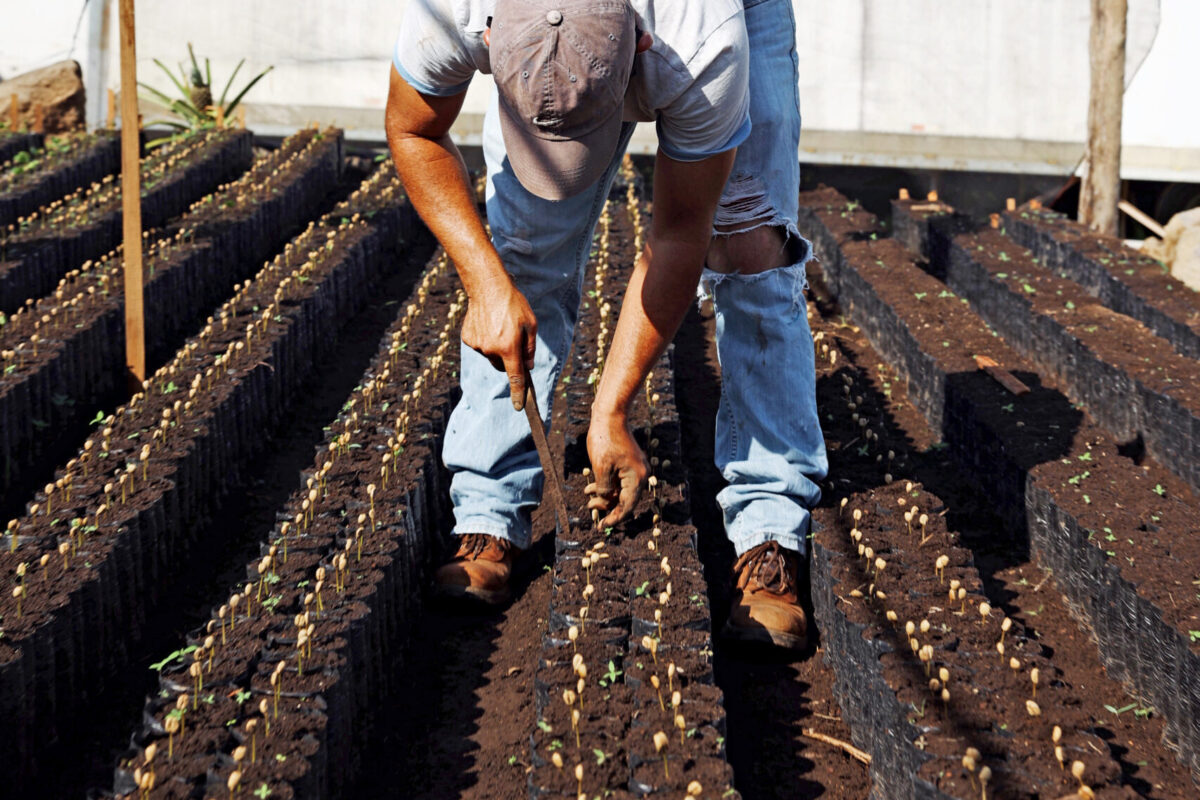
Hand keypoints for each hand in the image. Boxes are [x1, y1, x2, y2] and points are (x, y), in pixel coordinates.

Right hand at [460, 277, 537, 409]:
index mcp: (509, 348)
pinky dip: (485, 339)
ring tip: (498, 325)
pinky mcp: (468, 338)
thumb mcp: (531, 325)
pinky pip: (480, 346)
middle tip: (512, 339)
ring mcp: (478, 345)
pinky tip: (487, 323)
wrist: (487, 287)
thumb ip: (529, 349)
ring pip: (490, 355)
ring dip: (496, 347)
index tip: (519, 407)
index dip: (518, 394)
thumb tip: (527, 366)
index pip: (515, 378)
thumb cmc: (513, 304)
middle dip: (508, 358)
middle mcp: (491, 350)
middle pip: (501, 365)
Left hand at [585, 409, 648, 527]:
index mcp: (636, 478)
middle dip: (607, 505)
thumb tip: (604, 502)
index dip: (614, 518)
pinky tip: (591, 486)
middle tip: (590, 507)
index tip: (601, 525)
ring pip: (620, 490)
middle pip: (624, 500)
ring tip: (587, 496)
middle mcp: (639, 475)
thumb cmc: (605, 439)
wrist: (610, 414)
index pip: (627, 507)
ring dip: (604, 495)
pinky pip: (619, 480)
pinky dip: (606, 485)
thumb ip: (603, 490)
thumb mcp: (600, 468)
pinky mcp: (629, 462)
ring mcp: (635, 468)